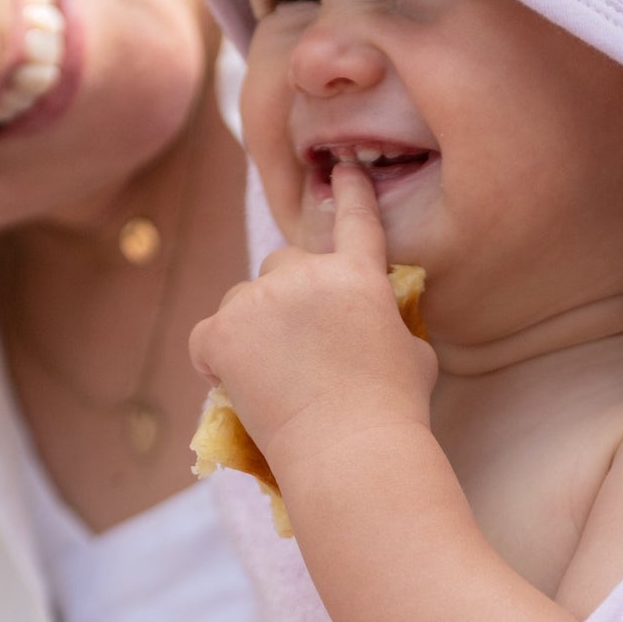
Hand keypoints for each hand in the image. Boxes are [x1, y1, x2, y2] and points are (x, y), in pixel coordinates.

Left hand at [189, 162, 435, 467]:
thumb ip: (391, 326)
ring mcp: (260, 300)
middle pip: (284, 264)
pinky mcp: (221, 331)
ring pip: (243, 301)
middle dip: (287, 299)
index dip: (349, 192)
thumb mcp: (415, 356)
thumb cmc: (394, 412)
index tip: (340, 171)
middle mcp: (308, 273)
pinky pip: (207, 335)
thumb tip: (382, 327)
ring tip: (271, 378)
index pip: (356, 219)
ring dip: (251, 327)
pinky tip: (235, 385)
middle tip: (296, 350)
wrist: (351, 450)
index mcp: (360, 275)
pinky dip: (215, 359)